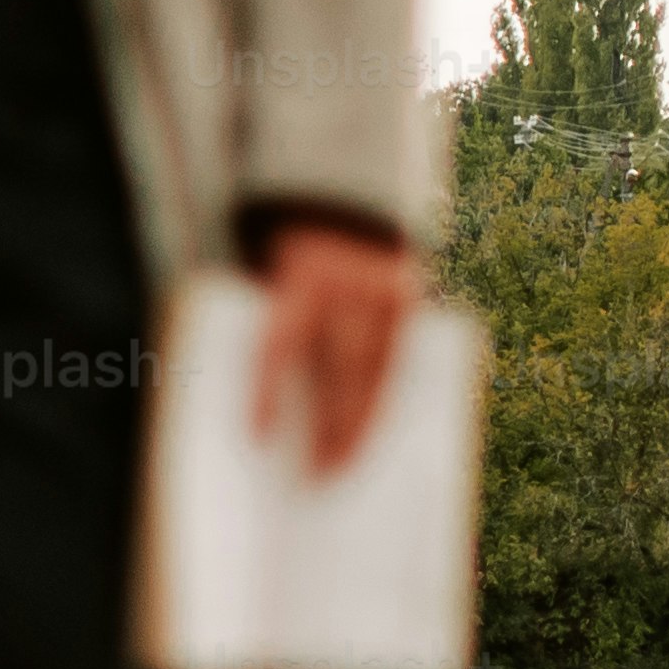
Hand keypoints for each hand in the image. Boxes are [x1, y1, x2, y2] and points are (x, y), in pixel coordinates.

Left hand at [250, 219, 414, 478]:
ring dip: (365, 421)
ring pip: (378, 369)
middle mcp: (347, 283)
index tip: (257, 440)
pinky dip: (391, 397)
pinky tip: (383, 433)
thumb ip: (269, 328)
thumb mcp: (268, 282)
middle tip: (318, 475)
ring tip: (346, 465)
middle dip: (330, 424)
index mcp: (301, 278)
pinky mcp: (411, 297)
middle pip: (340, 367)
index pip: (281, 342)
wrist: (337, 193)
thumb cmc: (288, 263)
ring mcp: (385, 289)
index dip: (268, 392)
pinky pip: (403, 359)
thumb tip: (261, 416)